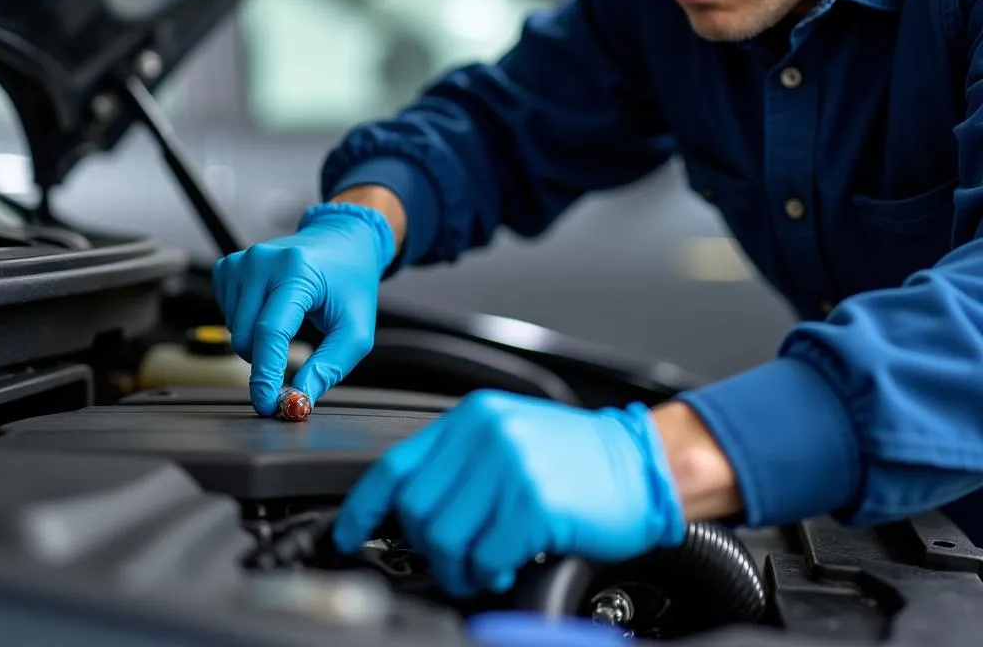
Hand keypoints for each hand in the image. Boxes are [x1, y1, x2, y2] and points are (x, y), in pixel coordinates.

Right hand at [211, 202, 394, 414]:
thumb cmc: (350, 283)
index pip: (270, 331)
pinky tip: (270, 310)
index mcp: (296, 271)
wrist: (343, 242)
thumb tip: (298, 399)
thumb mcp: (355, 330)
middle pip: (245, 337)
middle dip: (266, 360)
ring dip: (257, 342)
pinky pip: (226, 315)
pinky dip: (246, 324)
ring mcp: (242, 260)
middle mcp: (262, 261)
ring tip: (290, 322)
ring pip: (233, 330)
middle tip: (294, 358)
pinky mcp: (229, 266)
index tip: (267, 405)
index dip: (266, 374)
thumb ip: (329, 367)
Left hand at [333, 390, 685, 597]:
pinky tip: (511, 562)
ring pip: (444, 538)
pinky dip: (492, 572)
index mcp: (474, 417)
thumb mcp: (511, 438)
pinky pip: (486, 557)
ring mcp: (511, 466)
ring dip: (460, 566)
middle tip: (458, 559)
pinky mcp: (535, 503)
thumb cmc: (577, 459)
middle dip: (429, 548)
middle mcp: (487, 435)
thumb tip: (411, 508)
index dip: (364, 506)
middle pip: (416, 510)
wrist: (643, 465)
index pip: (397, 464)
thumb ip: (460, 463)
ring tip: (487, 562)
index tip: (347, 533)